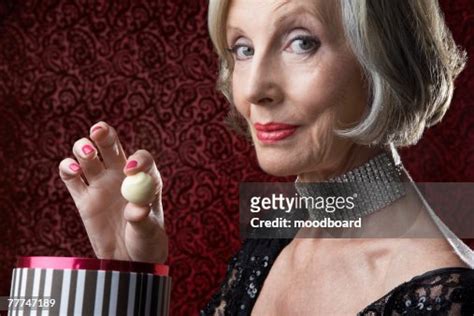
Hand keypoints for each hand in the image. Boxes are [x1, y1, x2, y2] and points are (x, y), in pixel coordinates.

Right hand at [58, 121, 167, 262]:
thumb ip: (142, 219)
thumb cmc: (146, 244)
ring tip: (88, 154)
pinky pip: (71, 178)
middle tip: (98, 132)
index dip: (136, 160)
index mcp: (146, 179)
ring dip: (84, 148)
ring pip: (88, 156)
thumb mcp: (148, 233)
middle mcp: (122, 175)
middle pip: (111, 147)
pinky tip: (72, 170)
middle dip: (104, 135)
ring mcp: (101, 184)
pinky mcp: (83, 198)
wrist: (127, 262)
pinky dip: (67, 169)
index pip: (142, 159)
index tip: (130, 169)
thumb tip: (138, 208)